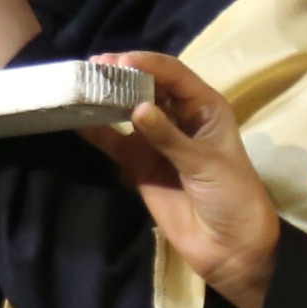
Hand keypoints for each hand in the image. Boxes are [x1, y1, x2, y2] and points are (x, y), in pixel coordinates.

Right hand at [89, 49, 283, 307]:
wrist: (229, 245)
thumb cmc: (232, 195)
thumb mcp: (205, 162)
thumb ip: (168, 136)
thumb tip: (136, 108)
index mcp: (205, 108)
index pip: (174, 75)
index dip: (148, 65)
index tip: (120, 62)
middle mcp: (179, 117)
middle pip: (148, 87)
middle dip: (122, 75)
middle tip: (94, 67)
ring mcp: (156, 140)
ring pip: (127, 110)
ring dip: (106, 97)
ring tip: (81, 85)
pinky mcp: (138, 164)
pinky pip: (113, 141)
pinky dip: (95, 130)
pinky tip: (74, 119)